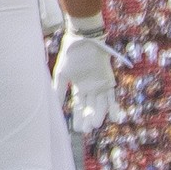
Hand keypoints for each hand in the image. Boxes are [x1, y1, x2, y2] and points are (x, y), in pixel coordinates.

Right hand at [55, 16, 118, 136]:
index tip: (76, 129)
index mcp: (79, 87)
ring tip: (96, 125)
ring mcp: (100, 85)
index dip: (78, 117)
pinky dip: (114, 107)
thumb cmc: (71, 55)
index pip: (79, 106)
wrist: (83, 39)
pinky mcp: (109, 81)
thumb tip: (54, 106)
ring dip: (99, 115)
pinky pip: (112, 97)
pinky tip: (116, 118)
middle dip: (88, 119)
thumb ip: (60, 90)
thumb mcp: (62, 74)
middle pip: (90, 107)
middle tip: (86, 130)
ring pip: (100, 104)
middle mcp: (90, 88)